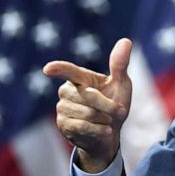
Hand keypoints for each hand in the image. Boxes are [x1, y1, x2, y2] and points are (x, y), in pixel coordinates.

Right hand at [43, 38, 132, 172]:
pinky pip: (82, 126)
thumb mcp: (122, 84)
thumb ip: (120, 65)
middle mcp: (67, 91)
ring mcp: (62, 108)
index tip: (48, 69)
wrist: (109, 134)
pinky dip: (99, 130)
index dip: (59, 69)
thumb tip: (126, 41)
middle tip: (120, 111)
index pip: (69, 71)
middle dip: (108, 105)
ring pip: (86, 113)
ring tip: (108, 121)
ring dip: (104, 119)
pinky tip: (105, 131)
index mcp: (80, 78)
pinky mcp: (63, 125)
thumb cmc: (115, 105)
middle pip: (88, 96)